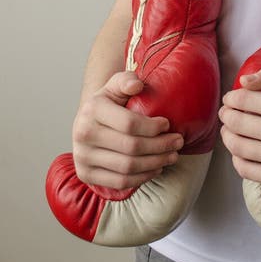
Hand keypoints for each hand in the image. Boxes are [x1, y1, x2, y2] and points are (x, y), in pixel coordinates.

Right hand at [72, 71, 183, 189]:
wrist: (87, 122)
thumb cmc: (109, 102)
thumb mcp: (116, 85)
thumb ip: (127, 80)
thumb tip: (137, 86)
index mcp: (92, 109)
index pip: (129, 123)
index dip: (152, 127)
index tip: (168, 124)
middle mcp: (83, 134)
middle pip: (131, 147)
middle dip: (160, 146)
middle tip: (178, 142)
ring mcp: (82, 157)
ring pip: (127, 167)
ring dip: (155, 163)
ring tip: (172, 156)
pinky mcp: (86, 174)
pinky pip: (119, 182)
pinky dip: (142, 177)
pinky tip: (156, 168)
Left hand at [219, 66, 260, 189]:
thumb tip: (243, 81)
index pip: (243, 100)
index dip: (231, 98)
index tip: (230, 99)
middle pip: (235, 122)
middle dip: (226, 115)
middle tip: (227, 114)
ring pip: (236, 146)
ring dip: (227, 136)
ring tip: (230, 130)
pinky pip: (244, 169)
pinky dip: (236, 158)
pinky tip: (242, 150)